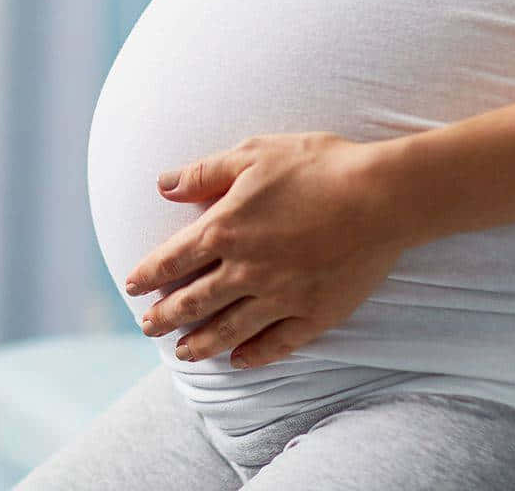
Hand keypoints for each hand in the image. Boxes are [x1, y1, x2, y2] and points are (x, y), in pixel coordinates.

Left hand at [121, 132, 408, 369]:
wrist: (382, 195)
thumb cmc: (319, 165)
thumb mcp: (254, 154)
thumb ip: (205, 172)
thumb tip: (163, 184)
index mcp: (226, 228)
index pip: (174, 259)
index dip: (149, 274)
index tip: (132, 287)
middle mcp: (246, 269)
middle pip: (194, 300)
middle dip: (166, 316)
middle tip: (147, 328)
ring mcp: (281, 296)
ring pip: (230, 329)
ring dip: (201, 343)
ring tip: (183, 354)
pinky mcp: (315, 314)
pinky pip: (277, 343)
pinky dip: (254, 355)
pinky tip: (240, 361)